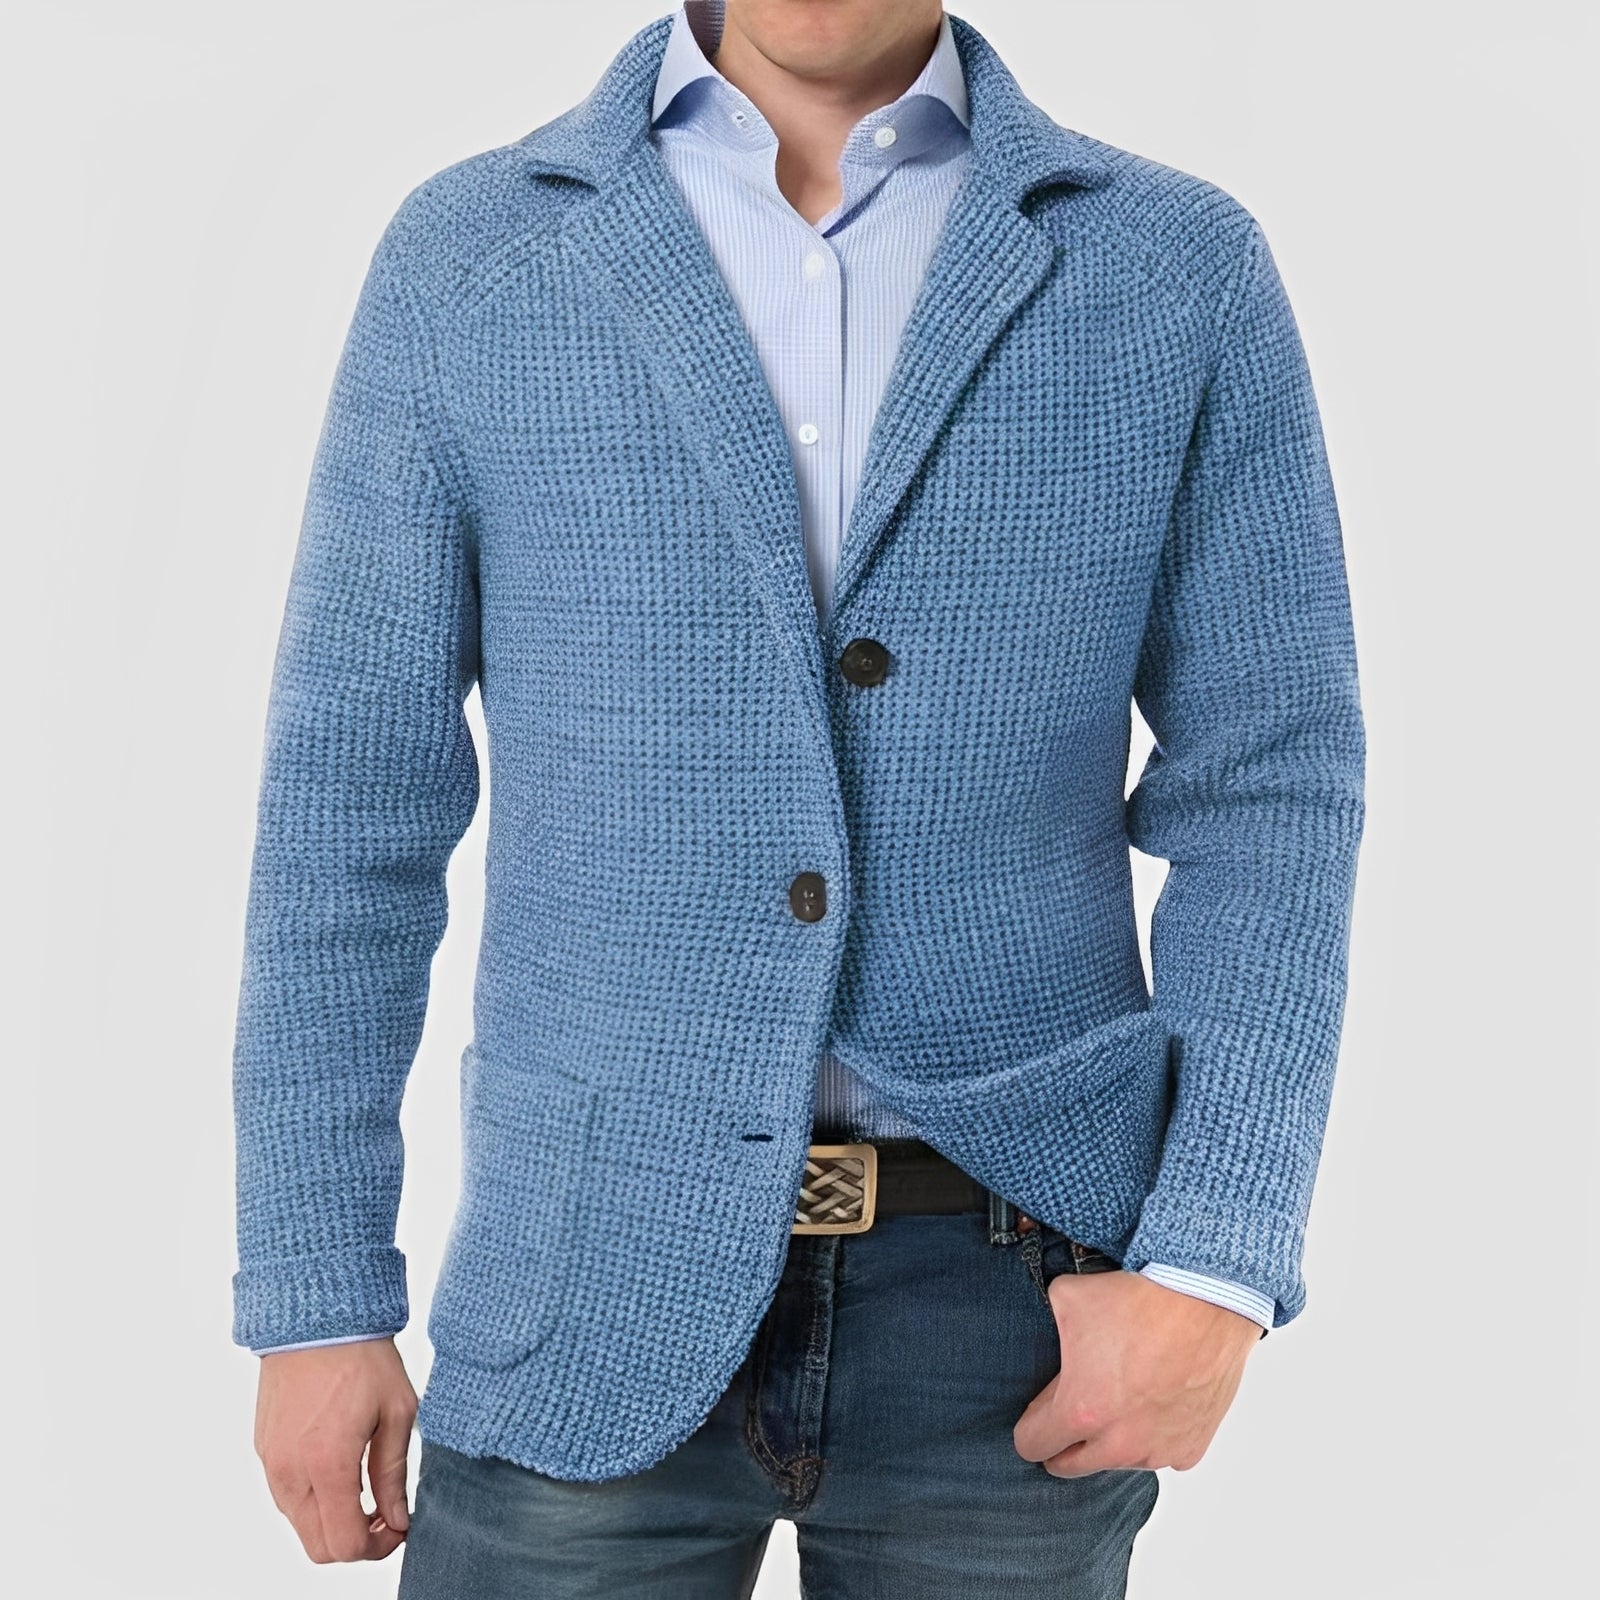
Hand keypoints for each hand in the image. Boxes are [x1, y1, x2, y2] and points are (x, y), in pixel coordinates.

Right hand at [253, 1337, 417, 1562]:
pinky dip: (312, 1499)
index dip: (376, 1548)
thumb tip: (397, 1519)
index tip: (397, 1528)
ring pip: (299, 1523)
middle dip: (354, 1542)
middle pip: (316, 1546)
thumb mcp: (396, 1412)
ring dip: (331, 1521)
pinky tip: (339, 1469)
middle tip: (384, 1514)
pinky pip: (285, 1494)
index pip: (343, 1544)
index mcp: (327, 1464)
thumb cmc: (362, 1356)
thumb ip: (393, 1473)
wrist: (317, 1315)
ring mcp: (270, 1461)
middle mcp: (289, 1471)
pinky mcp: (262, 1447)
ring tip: (365, 1490)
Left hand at [1013, 1269, 1259, 1475]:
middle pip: (1069, 1465)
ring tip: (1122, 1393)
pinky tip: (1156, 1400)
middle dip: (1063, 1441)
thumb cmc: (1140, 1300)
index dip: (1030, 1425)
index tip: (1038, 1412)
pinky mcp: (1191, 1448)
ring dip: (1111, 1437)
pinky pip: (1160, 1454)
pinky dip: (1154, 1435)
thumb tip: (1046, 1332)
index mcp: (1080, 1411)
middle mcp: (1119, 1443)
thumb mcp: (1066, 1298)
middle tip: (1073, 1406)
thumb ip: (1048, 1330)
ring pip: (1117, 1460)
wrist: (1205, 1298)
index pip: (1031, 1445)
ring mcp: (1158, 1451)